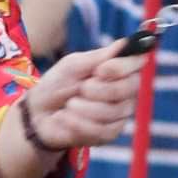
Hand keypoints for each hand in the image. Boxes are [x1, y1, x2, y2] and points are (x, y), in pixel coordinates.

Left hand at [23, 41, 145, 149]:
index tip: (100, 70)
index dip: (123, 66)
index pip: (138, 62)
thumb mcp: (73, 65)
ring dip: (83, 107)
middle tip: (81, 88)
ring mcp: (120, 114)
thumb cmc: (58, 84)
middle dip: (99, 88)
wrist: (39, 113)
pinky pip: (101, 130)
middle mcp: (126, 91)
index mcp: (120, 69)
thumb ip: (99, 57)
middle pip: (129, 88)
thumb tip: (125, 43)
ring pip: (113, 110)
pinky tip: (64, 118)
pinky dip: (78, 123)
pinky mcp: (109, 134)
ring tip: (69, 104)